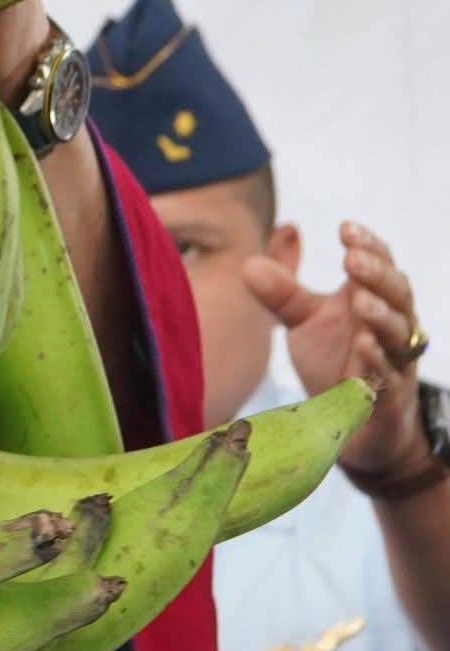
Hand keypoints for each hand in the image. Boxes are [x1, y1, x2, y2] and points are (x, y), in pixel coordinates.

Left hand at [244, 221, 427, 474]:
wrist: (354, 422)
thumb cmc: (336, 361)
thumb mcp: (305, 323)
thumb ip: (282, 295)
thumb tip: (249, 264)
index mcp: (373, 300)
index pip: (380, 265)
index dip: (368, 246)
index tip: (345, 228)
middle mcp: (391, 326)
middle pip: (398, 293)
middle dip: (378, 274)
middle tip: (352, 259)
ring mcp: (394, 361)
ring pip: (400, 333)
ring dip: (381, 315)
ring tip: (359, 299)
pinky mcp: (388, 397)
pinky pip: (389, 376)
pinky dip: (377, 360)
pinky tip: (362, 345)